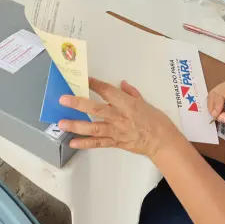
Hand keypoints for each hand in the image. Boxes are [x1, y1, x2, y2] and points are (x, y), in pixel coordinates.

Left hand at [58, 77, 181, 157]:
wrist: (163, 142)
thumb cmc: (157, 121)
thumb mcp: (146, 103)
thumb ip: (132, 94)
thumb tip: (121, 84)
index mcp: (128, 105)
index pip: (109, 92)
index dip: (95, 84)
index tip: (83, 79)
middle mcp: (120, 117)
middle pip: (96, 109)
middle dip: (78, 104)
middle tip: (63, 100)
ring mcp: (116, 131)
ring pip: (93, 128)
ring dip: (76, 125)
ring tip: (61, 123)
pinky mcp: (115, 143)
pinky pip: (98, 144)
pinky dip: (85, 144)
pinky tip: (72, 143)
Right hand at [207, 78, 224, 128]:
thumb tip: (219, 117)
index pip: (220, 94)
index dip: (216, 106)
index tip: (217, 116)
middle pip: (213, 94)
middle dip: (212, 107)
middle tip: (216, 116)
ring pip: (212, 95)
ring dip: (213, 106)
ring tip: (219, 113)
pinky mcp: (222, 86)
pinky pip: (213, 95)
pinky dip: (214, 104)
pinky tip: (220, 109)